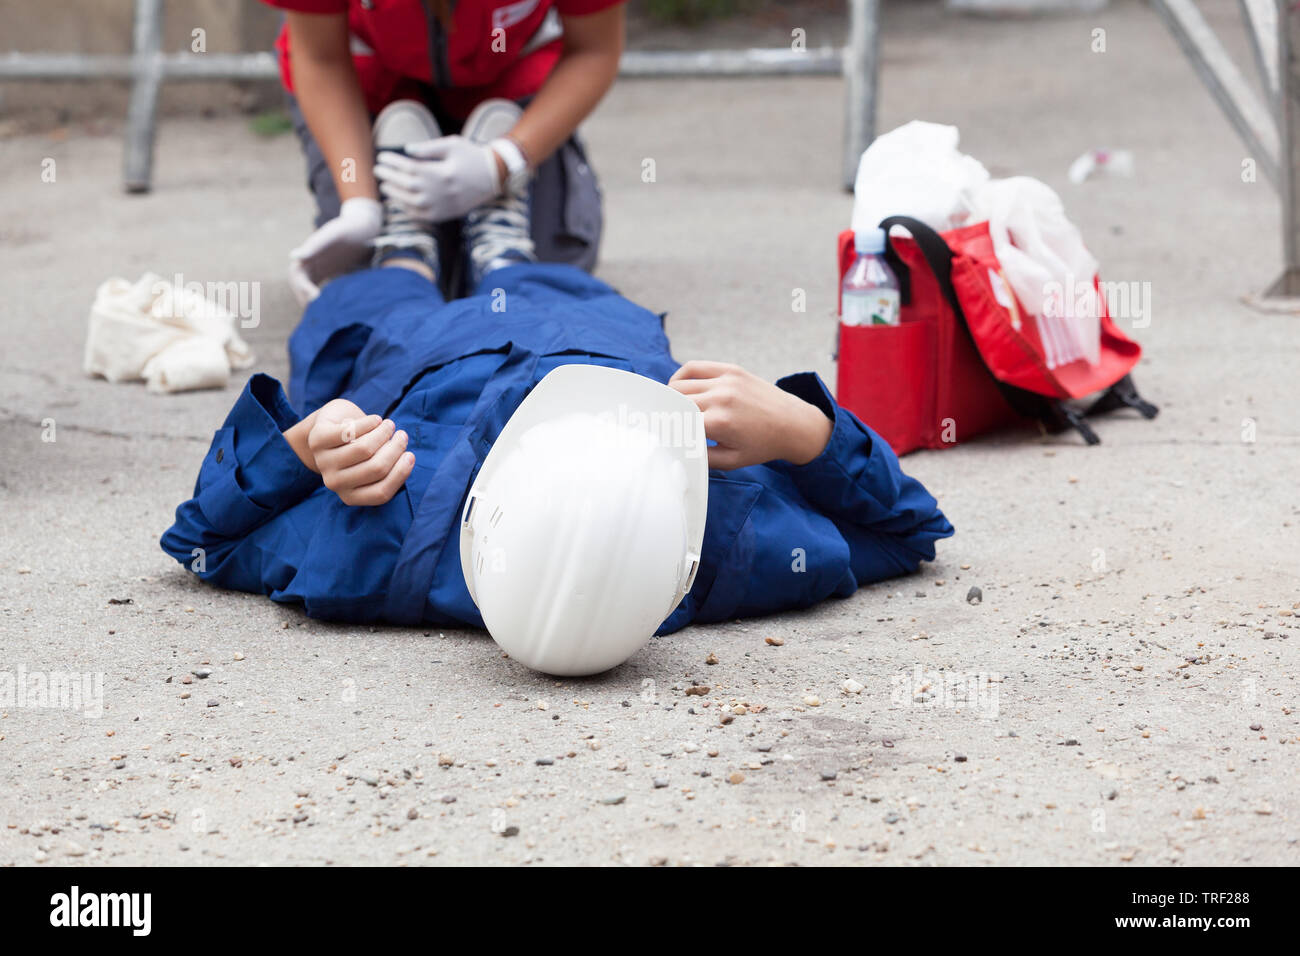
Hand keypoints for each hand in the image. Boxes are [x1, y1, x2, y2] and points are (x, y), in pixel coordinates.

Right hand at [288, 197, 382, 305]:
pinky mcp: (327, 273)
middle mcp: (309, 262)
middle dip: (307, 299)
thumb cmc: (348, 228)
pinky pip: (319, 289)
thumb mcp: (332, 234)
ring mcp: (318, 268)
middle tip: (321, 314)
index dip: (303, 289)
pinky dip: (323, 300)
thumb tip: (293, 256)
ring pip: (308, 290)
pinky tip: (333, 310)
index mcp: (307, 254)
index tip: (316, 300)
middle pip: (300, 286)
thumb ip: (314, 245)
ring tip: (326, 316)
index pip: (297, 276)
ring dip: (313, 302)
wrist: (363, 227)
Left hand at [305, 399, 414, 505]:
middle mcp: (334, 483)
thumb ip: (389, 469)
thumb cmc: (360, 449)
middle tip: (403, 435)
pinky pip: (349, 431)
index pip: (381, 493)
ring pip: (364, 449)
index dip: (401, 473)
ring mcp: (323, 462)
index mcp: (351, 496)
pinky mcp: (317, 439)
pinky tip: (375, 420)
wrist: (330, 430)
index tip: (411, 455)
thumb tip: (406, 460)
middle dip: (395, 449)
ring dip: (383, 433)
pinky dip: (369, 423)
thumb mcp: (374, 464)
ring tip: (389, 425)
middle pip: (376, 468)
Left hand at [373, 136, 502, 222]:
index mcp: (440, 173)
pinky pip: (419, 215)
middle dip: (388, 176)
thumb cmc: (471, 157)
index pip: (408, 168)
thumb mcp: (452, 144)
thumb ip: (428, 148)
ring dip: (394, 193)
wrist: (493, 178)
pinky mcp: (443, 215)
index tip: (382, 156)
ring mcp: (440, 206)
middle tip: (378, 169)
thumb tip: (406, 150)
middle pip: (405, 185)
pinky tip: (399, 201)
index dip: (392, 162)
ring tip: (385, 185)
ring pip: (409, 202)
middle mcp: (438, 192)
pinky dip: (406, 209)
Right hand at [669, 361, 832, 469]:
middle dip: (664, 411)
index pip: (675, 422)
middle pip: (673, 400)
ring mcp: (725, 381)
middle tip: (659, 420)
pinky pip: (694, 367)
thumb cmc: (762, 445)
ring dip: (670, 395)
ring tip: (669, 407)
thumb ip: (700, 457)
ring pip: (680, 384)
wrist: (793, 424)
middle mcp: (720, 398)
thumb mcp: (730, 461)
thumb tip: (676, 448)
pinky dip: (681, 376)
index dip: (663, 427)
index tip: (655, 433)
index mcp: (718, 423)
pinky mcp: (730, 370)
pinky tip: (678, 387)